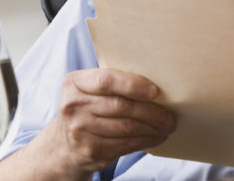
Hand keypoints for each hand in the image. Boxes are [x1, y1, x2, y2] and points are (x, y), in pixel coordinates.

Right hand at [47, 68, 175, 176]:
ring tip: (167, 126)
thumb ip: (113, 82)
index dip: (133, 85)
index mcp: (74, 83)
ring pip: (127, 127)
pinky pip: (125, 145)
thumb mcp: (90, 89)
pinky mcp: (90, 151)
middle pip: (122, 106)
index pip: (107, 81)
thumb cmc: (87, 108)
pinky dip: (145, 141)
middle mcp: (73, 106)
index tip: (155, 91)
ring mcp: (80, 131)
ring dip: (153, 128)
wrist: (63, 144)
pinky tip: (155, 137)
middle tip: (170, 115)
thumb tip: (156, 84)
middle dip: (151, 111)